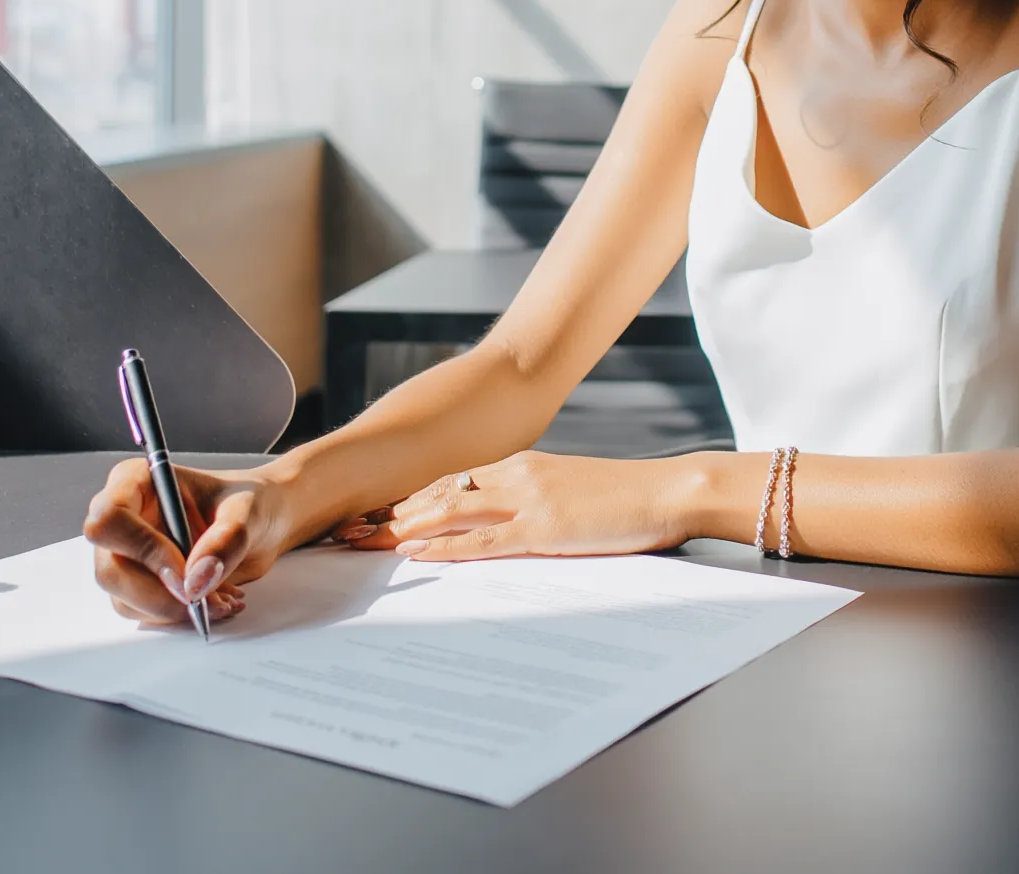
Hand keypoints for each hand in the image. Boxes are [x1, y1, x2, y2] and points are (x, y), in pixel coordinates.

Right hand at [83, 459, 301, 624]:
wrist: (263, 523)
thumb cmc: (250, 502)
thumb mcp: (246, 513)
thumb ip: (225, 541)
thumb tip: (195, 582)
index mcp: (136, 482)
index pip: (109, 518)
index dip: (143, 549)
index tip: (185, 570)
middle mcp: (124, 518)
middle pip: (110, 569)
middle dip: (159, 594)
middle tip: (204, 599)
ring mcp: (127, 554)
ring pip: (124, 598)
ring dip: (174, 610)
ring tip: (222, 600)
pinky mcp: (139, 583)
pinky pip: (143, 612)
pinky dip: (179, 615)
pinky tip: (214, 603)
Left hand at [348, 450, 690, 561]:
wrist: (670, 491)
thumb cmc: (628, 498)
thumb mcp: (571, 491)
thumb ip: (536, 500)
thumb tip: (509, 523)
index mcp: (522, 465)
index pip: (450, 480)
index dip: (408, 498)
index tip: (373, 513)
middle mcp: (517, 475)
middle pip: (437, 492)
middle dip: (389, 513)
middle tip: (348, 530)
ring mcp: (528, 500)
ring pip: (448, 511)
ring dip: (401, 528)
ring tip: (362, 543)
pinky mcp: (544, 529)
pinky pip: (481, 540)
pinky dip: (442, 547)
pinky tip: (414, 554)